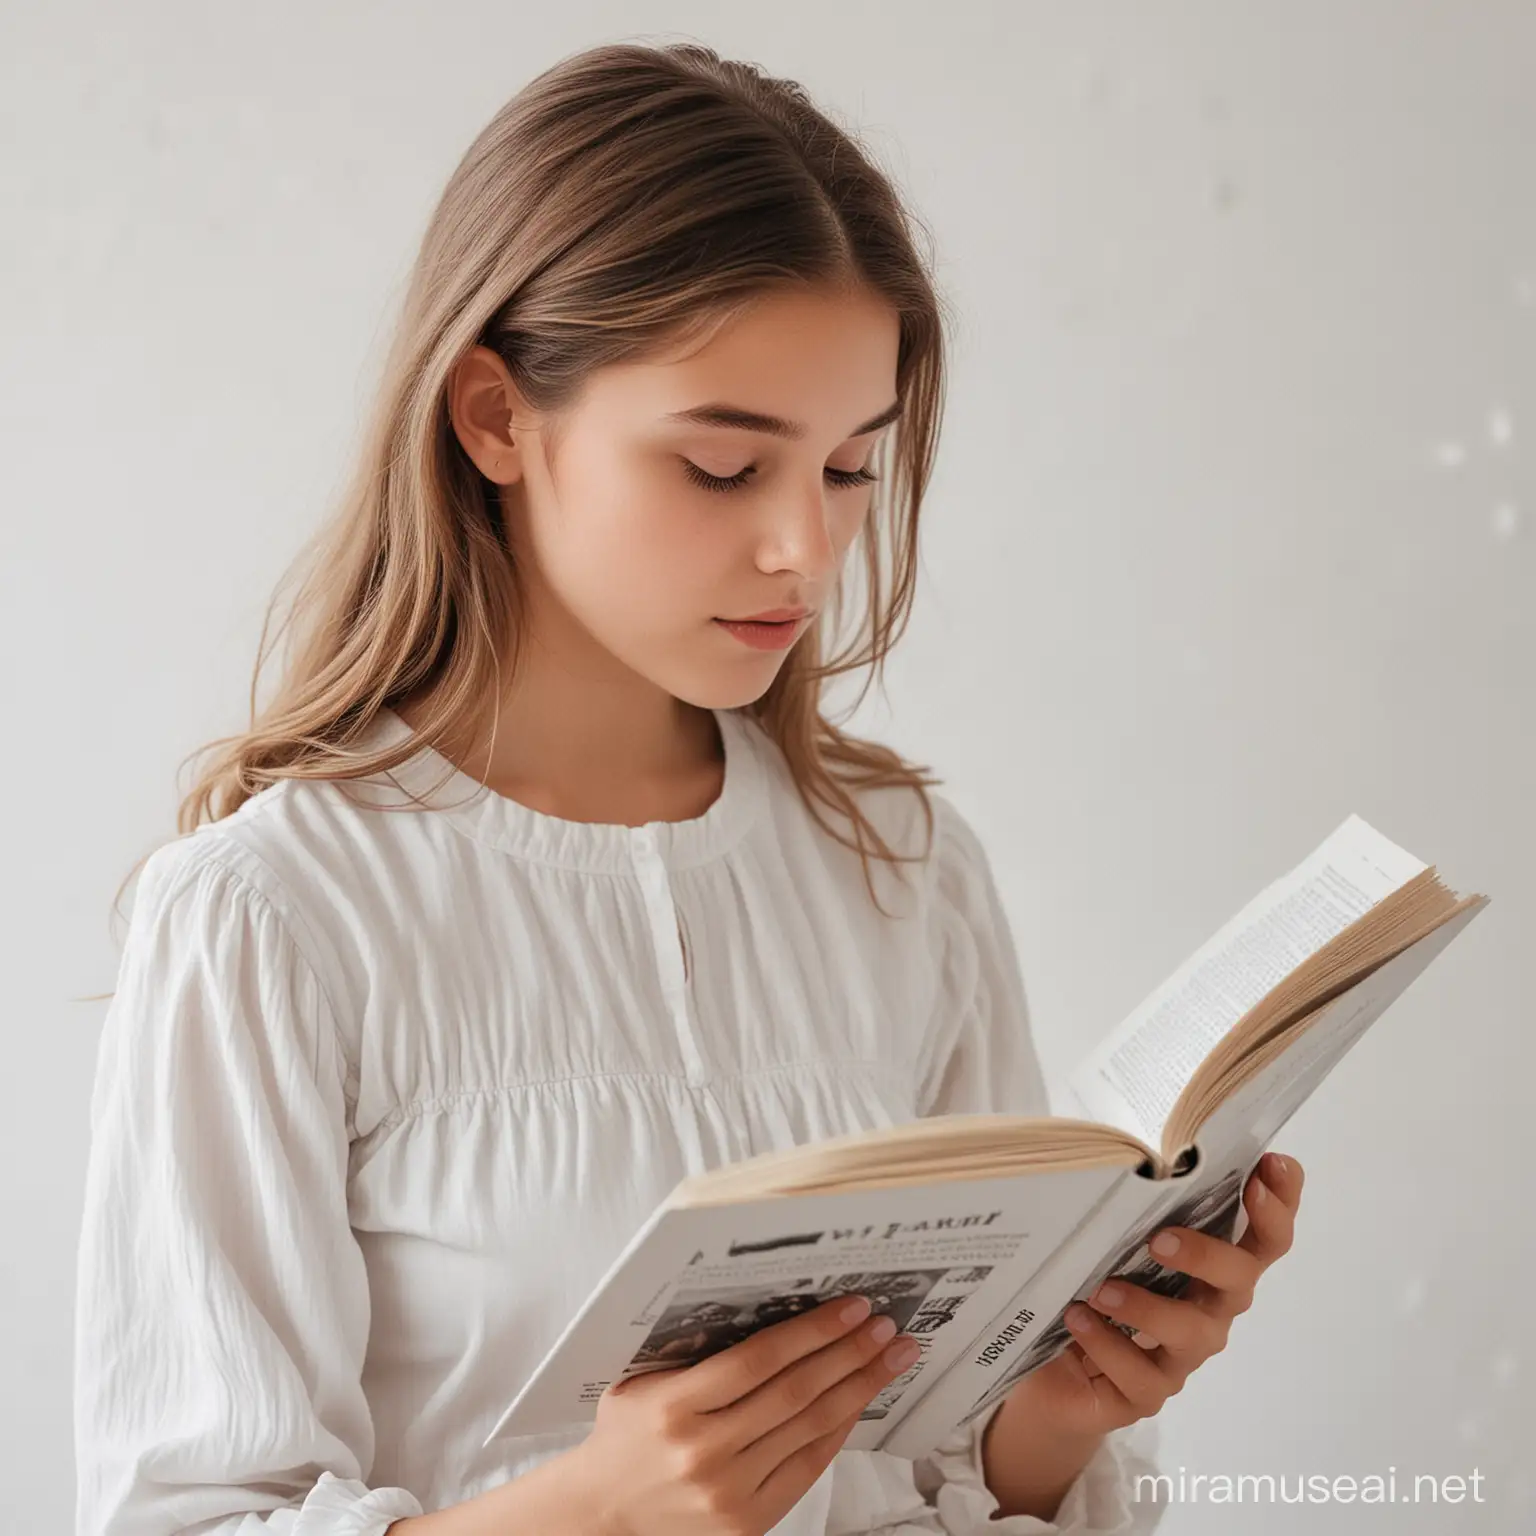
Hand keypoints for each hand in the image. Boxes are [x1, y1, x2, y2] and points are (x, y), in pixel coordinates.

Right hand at [571, 1292, 920, 1535]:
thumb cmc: (625, 1437)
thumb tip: (771, 1305)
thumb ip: (696, 1352)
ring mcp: (729, 1492)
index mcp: (674, 1407)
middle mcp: (704, 1451)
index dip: (812, 1330)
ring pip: (809, 1428)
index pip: (758, 1358)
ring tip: (890, 1358)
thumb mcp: (642, 1382)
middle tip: (886, 1325)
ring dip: (858, 1387)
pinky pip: (807, 1467)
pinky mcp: (747, 1523)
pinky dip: (838, 1430)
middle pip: (795, 1392)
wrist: (603, 1515)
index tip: (852, 1306)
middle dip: (850, 1352)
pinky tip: (858, 1401)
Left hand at [1002, 1151, 1303, 1439]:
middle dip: (1209, 1254)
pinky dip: (1107, 1344)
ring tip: (1102, 1291)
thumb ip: (1131, 1203)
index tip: (1270, 1165)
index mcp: (1211, 1265)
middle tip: (1161, 1238)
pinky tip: (1079, 1320)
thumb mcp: (1111, 1238)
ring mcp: (1182, 1355)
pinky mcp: (1147, 1393)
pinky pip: (1140, 1375)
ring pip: (1192, 1332)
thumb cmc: (1094, 1286)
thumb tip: (1123, 1150)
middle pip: (1240, 1279)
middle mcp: (1209, 1308)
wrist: (1059, 1373)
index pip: (1264, 1234)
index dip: (1279, 1202)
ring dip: (1148, 1308)